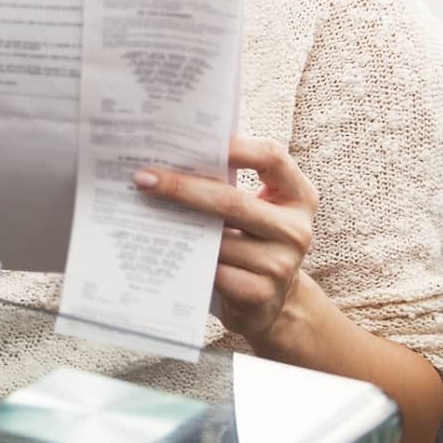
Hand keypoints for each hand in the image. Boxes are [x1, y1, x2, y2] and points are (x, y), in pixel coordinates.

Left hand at [133, 135, 318, 346]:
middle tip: (144, 179)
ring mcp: (281, 264)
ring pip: (218, 240)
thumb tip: (171, 158)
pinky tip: (167, 249)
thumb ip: (229, 183)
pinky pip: (215, 272)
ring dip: (178, 226)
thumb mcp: (254, 208)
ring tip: (143, 211)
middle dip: (182, 188)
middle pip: (232, 201)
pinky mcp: (261, 295)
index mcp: (298, 196)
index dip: (235, 146)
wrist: (273, 301)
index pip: (271, 157)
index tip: (191, 141)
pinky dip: (189, 259)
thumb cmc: (252, 240)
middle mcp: (295, 228)